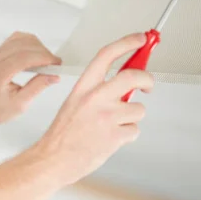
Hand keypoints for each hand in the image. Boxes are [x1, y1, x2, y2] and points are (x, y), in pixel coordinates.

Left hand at [0, 32, 61, 125]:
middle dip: (43, 52)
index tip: (57, 64)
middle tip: (54, 65)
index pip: (25, 57)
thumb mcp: (20, 104)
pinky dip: (29, 44)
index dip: (45, 58)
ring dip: (37, 47)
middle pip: (25, 45)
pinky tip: (35, 56)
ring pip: (21, 38)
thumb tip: (54, 75)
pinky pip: (16, 39)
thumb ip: (37, 87)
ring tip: (45, 62)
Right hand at [32, 32, 153, 185]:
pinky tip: (110, 139)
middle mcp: (95, 98)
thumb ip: (96, 92)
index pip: (107, 55)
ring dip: (131, 118)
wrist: (53, 159)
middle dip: (147, 80)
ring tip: (113, 126)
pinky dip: (126, 135)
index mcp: (82, 88)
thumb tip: (123, 84)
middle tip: (147, 86)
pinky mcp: (115, 135)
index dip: (127, 43)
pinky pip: (134, 130)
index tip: (140, 40)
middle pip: (133, 76)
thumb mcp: (73, 104)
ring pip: (138, 109)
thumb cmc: (62, 135)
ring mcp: (107, 116)